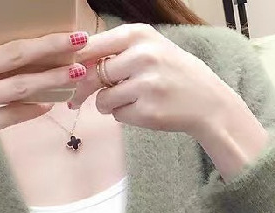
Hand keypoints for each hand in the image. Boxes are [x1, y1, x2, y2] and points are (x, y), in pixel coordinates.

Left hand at [69, 23, 270, 180]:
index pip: (92, 45)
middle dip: (84, 90)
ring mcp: (146, 85)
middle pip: (93, 75)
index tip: (67, 73)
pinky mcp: (147, 111)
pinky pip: (117, 116)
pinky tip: (142, 110)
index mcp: (140, 35)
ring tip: (127, 101)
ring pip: (103, 100)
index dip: (75, 62)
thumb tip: (74, 63)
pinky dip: (123, 116)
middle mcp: (143, 56)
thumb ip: (117, 52)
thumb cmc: (173, 74)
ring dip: (107, 105)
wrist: (207, 101)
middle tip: (76, 100)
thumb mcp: (150, 49)